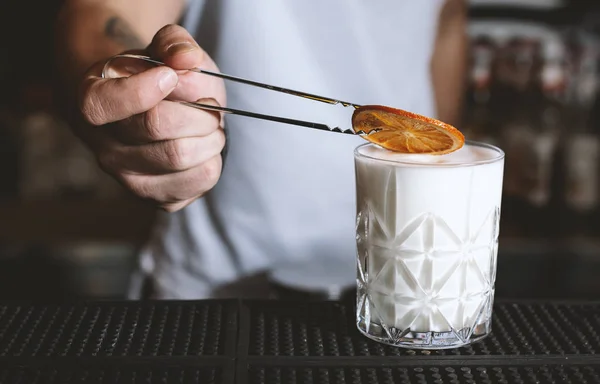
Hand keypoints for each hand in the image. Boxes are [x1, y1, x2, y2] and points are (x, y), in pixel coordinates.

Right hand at [76, 25, 225, 211]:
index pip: (106, 103)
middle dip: (197, 112)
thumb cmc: (157, 78)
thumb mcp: (164, 49)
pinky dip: (213, 163)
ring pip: (181, 159)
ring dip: (210, 138)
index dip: (144, 88)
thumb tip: (187, 58)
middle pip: (157, 128)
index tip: (170, 76)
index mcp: (93, 100)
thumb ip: (174, 43)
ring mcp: (127, 176)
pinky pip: (195, 186)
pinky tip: (206, 150)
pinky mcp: (155, 198)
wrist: (151, 113)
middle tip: (210, 107)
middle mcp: (103, 144)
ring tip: (211, 127)